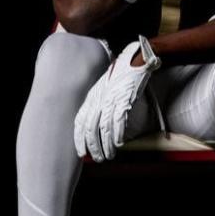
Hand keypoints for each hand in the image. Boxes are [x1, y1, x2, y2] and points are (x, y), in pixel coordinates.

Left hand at [73, 38, 160, 160]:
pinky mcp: (125, 98)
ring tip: (108, 156)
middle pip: (90, 127)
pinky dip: (117, 134)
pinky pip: (118, 120)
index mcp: (92, 95)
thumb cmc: (122, 72)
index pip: (80, 120)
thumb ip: (100, 100)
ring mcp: (111, 98)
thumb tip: (99, 118)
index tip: (80, 152)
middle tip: (95, 158)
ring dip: (105, 145)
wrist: (135, 57)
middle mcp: (99, 98)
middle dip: (91, 146)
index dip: (79, 138)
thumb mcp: (105, 85)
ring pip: (104, 127)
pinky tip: (118, 144)